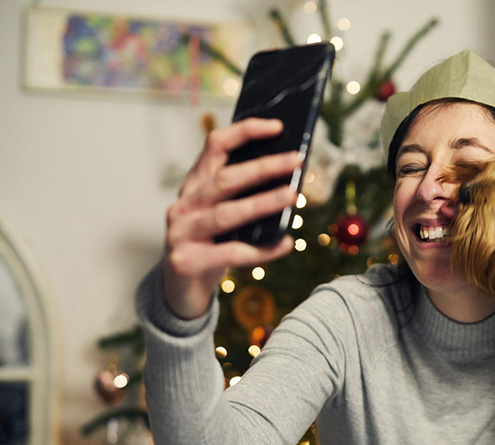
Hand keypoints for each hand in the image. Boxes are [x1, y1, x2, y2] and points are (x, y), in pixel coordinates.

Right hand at [163, 118, 300, 318]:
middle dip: (264, 167)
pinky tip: (286, 244)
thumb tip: (290, 179)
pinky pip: (231, 253)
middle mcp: (185, 204)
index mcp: (195, 185)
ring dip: (264, 203)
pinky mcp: (186, 262)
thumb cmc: (211, 245)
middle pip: (225, 179)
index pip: (215, 146)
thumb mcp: (223, 216)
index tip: (277, 126)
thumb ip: (245, 198)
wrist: (179, 290)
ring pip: (227, 214)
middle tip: (297, 161)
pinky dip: (262, 250)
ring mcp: (181, 233)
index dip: (245, 132)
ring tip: (293, 197)